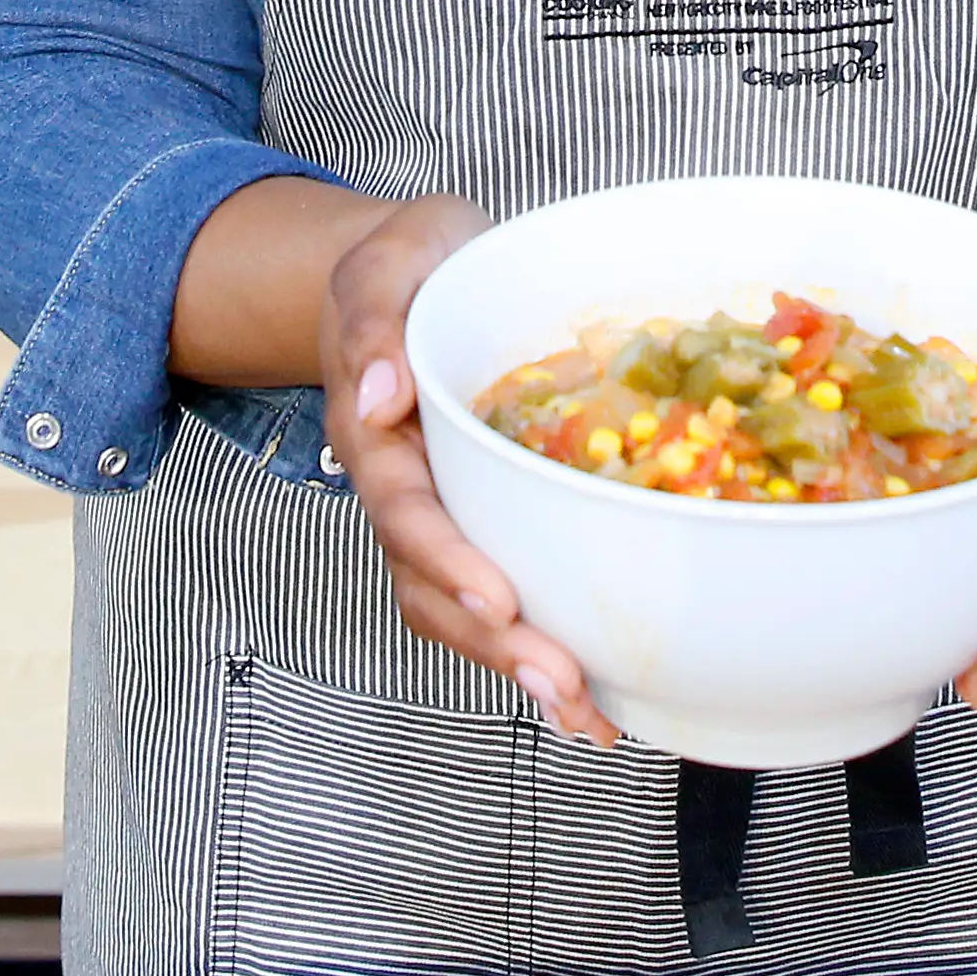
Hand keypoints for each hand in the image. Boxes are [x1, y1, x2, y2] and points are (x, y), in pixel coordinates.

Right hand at [321, 192, 625, 745]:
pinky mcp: (486, 522)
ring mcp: (444, 515)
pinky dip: (547, 649)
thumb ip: (375, 317)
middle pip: (433, 587)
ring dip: (523, 668)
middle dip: (496, 644)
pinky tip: (601, 695)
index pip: (404, 508)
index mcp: (377, 433)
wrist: (418, 273)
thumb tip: (377, 392)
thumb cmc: (410, 263)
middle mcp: (406, 490)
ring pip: (465, 611)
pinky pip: (506, 596)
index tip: (498, 596)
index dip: (446, 558)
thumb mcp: (390, 259)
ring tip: (589, 716)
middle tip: (564, 686)